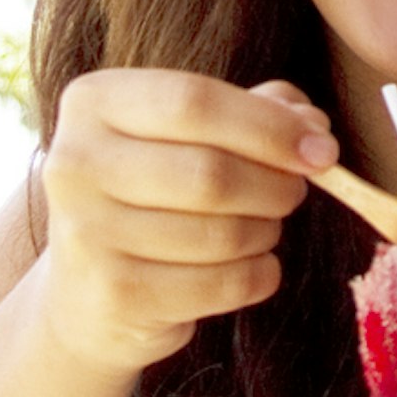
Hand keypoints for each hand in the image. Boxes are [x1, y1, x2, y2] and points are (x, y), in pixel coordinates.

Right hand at [35, 70, 337, 373]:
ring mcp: (86, 234)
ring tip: (261, 227)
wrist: (89, 291)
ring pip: (223, 233)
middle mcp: (74, 163)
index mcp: (91, 102)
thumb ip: (257, 112)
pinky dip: (258, 275)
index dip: (269, 126)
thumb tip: (313, 126)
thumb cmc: (153, 192)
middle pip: (211, 172)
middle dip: (276, 185)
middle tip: (295, 191)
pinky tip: (249, 267)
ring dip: (266, 231)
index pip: (194, 101)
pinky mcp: (114, 295)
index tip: (322, 149)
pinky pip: (222, 284)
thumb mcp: (191, 134)